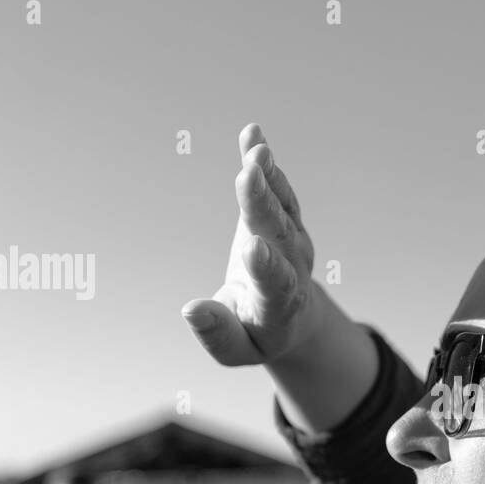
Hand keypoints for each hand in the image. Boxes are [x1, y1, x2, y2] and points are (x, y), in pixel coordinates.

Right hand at [183, 123, 320, 365]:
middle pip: (278, 232)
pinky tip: (252, 134)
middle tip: (250, 175)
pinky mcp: (283, 218)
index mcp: (279, 302)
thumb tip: (190, 310)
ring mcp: (291, 238)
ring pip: (282, 206)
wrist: (294, 316)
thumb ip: (218, 333)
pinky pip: (277, 188)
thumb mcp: (238, 348)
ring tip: (256, 149)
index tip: (253, 249)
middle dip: (262, 204)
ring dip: (269, 177)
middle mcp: (291, 265)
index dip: (265, 267)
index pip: (275, 282)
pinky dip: (264, 163)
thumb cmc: (257, 334)